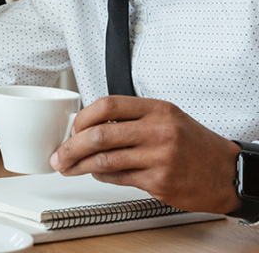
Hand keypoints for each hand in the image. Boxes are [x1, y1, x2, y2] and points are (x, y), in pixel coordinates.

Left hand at [49, 96, 240, 213]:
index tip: (71, 127)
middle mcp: (158, 131)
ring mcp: (159, 158)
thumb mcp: (167, 117)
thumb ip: (133, 117)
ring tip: (68, 167)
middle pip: (100, 135)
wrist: (227, 172)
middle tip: (59, 154)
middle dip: (71, 146)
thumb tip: (90, 124)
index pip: (108, 105)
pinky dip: (101, 176)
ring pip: (105, 160)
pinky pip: (119, 178)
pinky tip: (96, 174)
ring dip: (80, 165)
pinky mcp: (159, 182)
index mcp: (157, 110)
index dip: (83, 117)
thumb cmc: (195, 144)